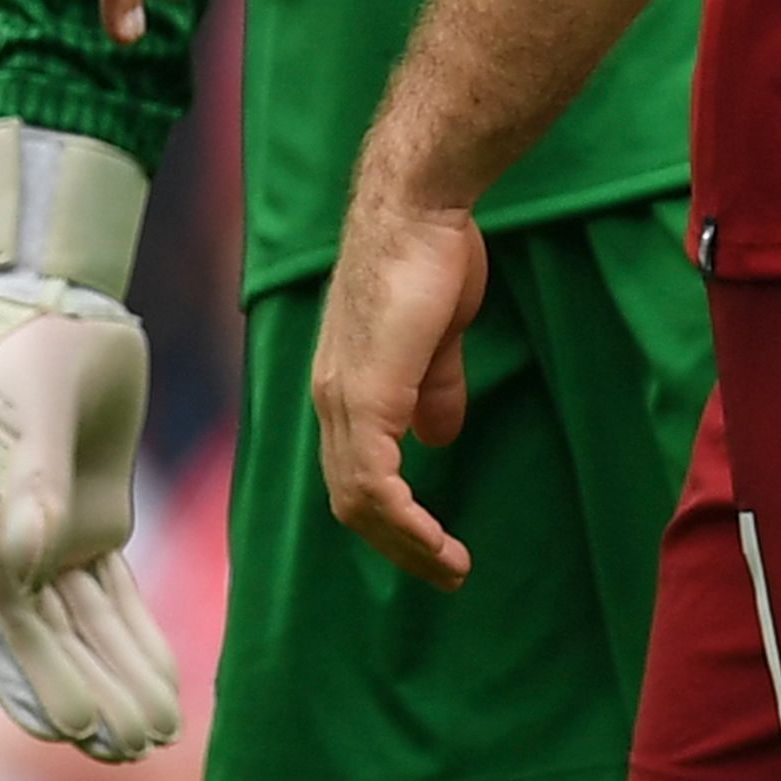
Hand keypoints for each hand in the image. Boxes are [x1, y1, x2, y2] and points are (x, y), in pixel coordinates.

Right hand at [0, 272, 182, 758]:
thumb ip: (28, 481)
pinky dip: (139, 641)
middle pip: (51, 635)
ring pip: (88, 626)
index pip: (7, 615)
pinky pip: (115, 598)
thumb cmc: (25, 348)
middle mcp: (10, 545)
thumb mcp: (24, 406)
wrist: (58, 304)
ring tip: (157, 737)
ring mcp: (53, 539)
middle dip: (91, 692)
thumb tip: (22, 560)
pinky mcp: (92, 525)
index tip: (77, 724)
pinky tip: (166, 686)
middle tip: (133, 747)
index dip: (39, 673)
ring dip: (120, 679)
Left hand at [310, 191, 484, 590]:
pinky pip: (375, 483)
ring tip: (449, 567)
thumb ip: (432, 388)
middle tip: (445, 570)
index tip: (434, 542)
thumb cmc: (431, 256)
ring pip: (358, 500)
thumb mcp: (435, 337)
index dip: (391, 515)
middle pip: (350, 498)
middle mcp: (331, 396)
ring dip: (405, 543)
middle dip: (398, 544)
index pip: (353, 471)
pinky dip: (405, 521)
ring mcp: (343, 397)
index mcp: (345, 382)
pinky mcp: (365, 395)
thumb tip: (438, 436)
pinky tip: (436, 539)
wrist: (418, 210)